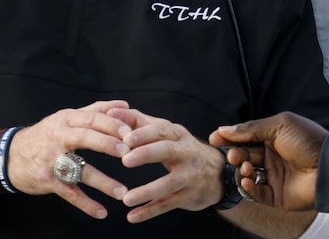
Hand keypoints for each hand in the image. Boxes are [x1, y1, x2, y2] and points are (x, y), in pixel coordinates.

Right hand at [7, 100, 132, 218]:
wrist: (8, 156)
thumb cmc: (46, 135)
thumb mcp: (66, 117)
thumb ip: (96, 110)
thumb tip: (124, 105)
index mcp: (66, 119)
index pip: (92, 118)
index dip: (111, 124)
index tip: (131, 132)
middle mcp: (58, 136)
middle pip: (85, 137)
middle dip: (108, 144)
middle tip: (128, 152)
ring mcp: (51, 159)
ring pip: (80, 170)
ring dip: (103, 182)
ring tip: (122, 191)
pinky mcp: (47, 180)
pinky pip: (69, 193)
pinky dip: (86, 204)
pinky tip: (102, 212)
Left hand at [108, 107, 224, 222]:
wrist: (218, 173)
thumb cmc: (181, 149)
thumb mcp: (166, 133)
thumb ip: (138, 121)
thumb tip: (110, 111)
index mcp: (177, 134)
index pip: (160, 130)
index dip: (143, 133)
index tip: (124, 137)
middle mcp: (186, 152)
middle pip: (166, 150)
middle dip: (146, 154)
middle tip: (125, 159)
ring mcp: (190, 175)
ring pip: (168, 183)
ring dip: (147, 191)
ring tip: (126, 199)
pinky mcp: (189, 196)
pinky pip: (168, 204)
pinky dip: (150, 211)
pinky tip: (132, 217)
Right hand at [209, 111, 326, 211]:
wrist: (328, 168)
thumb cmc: (307, 141)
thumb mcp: (278, 125)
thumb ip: (251, 128)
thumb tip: (224, 129)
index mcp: (273, 138)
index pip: (246, 138)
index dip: (230, 138)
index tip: (215, 138)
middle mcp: (272, 157)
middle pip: (244, 155)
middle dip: (235, 154)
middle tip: (233, 156)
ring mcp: (273, 176)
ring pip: (247, 174)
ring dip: (241, 170)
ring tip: (245, 167)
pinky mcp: (276, 195)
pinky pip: (255, 192)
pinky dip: (248, 187)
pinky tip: (248, 180)